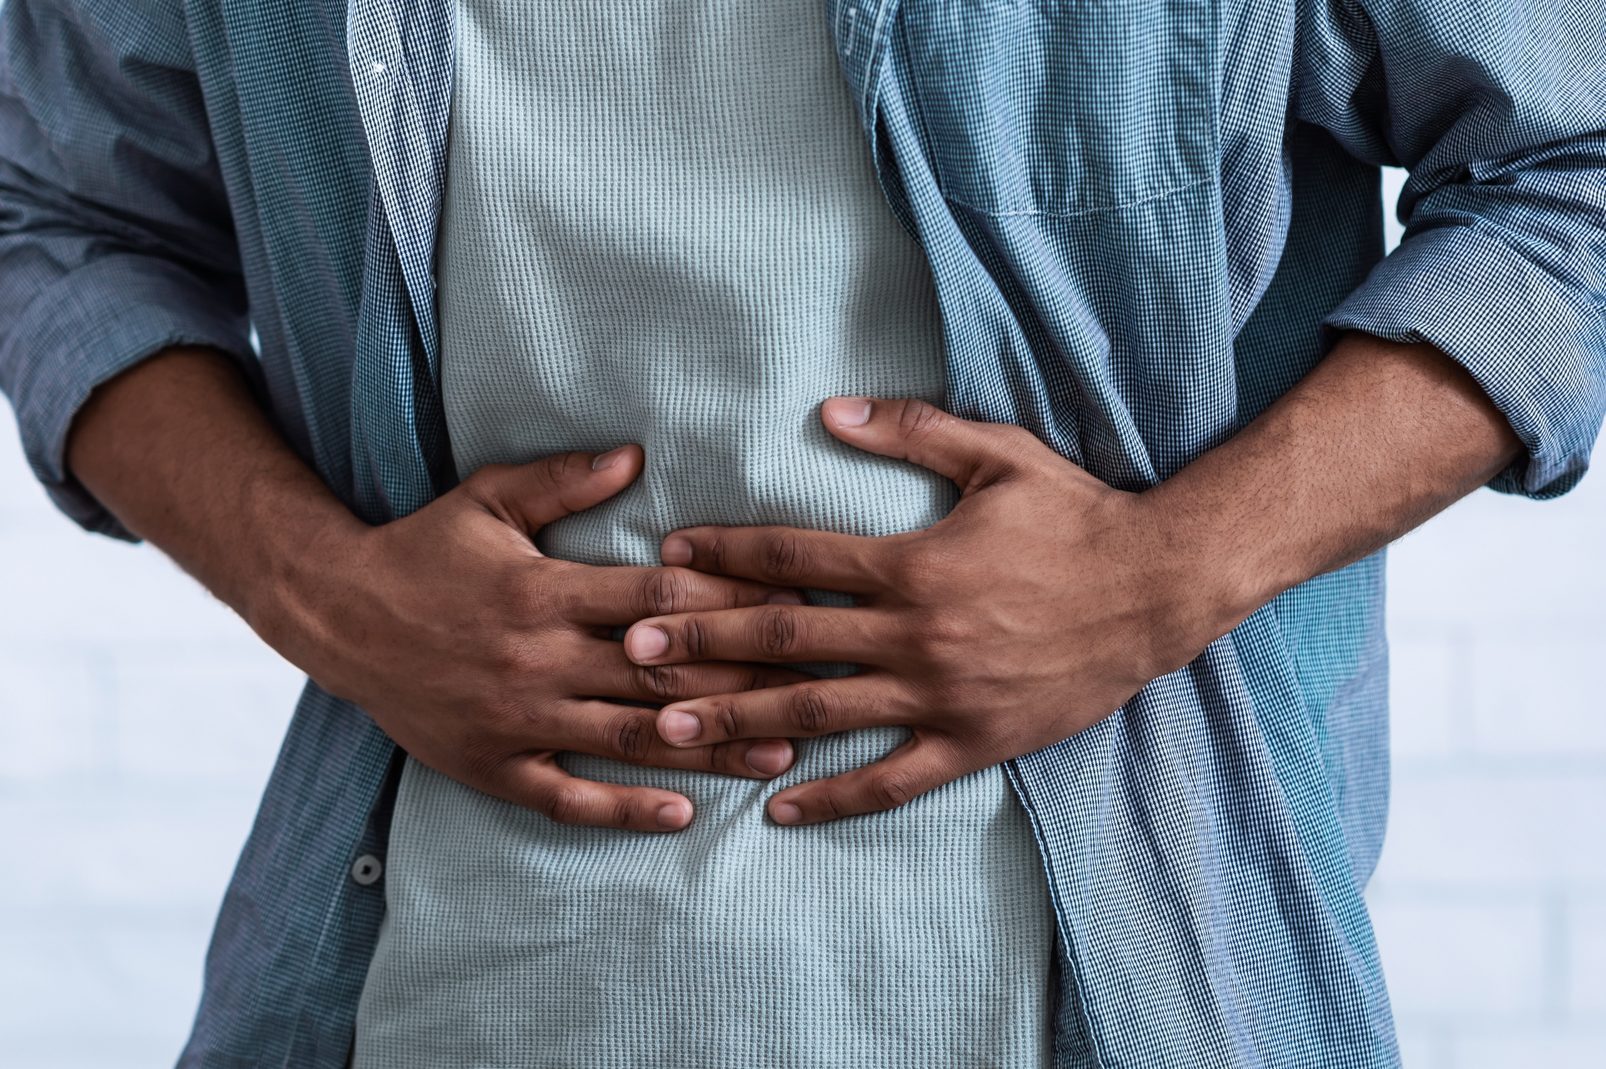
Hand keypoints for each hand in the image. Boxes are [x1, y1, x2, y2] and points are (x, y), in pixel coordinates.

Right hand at [262, 444, 807, 832]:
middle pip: (658, 674)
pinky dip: (624, 809)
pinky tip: (681, 815)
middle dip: (742, 681)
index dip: (726, 602)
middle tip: (814, 688)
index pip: (653, 599)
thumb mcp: (485, 499)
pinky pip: (566, 796)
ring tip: (780, 755)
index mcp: (543, 589)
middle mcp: (537, 659)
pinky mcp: (494, 764)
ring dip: (709, 749)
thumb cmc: (422, 550)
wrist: (334, 615)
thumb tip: (637, 454)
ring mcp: (517, 718)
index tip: (790, 603)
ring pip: (629, 739)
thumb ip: (561, 479)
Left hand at [620, 397, 1223, 824]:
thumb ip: (912, 431)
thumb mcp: (999, 455)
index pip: (795, 555)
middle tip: (631, 648)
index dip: (725, 553)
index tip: (669, 555)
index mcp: (910, 561)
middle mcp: (914, 632)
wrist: (1158, 589)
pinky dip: (834, 798)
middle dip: (701, 641)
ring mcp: (940, 694)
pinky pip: (892, 779)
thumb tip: (831, 412)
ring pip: (820, 712)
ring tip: (669, 729)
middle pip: (785, 638)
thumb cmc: (1075, 516)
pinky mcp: (972, 741)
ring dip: (739, 720)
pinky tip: (779, 809)